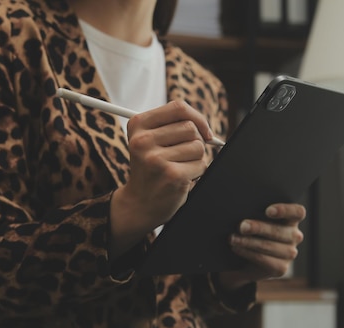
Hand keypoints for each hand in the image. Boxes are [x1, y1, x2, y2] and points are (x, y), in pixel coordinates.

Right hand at [109, 100, 214, 257]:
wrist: (139, 203)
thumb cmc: (150, 169)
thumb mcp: (150, 140)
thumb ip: (173, 125)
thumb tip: (206, 128)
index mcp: (138, 125)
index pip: (178, 108)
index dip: (197, 117)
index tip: (203, 130)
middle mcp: (143, 140)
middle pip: (191, 128)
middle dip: (194, 142)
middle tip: (181, 156)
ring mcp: (156, 158)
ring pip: (198, 147)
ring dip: (195, 159)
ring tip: (178, 167)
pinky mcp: (172, 175)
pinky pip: (201, 165)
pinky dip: (197, 172)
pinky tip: (180, 178)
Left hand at [218, 203, 305, 289]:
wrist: (246, 259)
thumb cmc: (251, 232)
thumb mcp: (255, 220)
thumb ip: (254, 213)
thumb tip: (240, 209)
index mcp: (292, 220)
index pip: (297, 212)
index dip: (284, 210)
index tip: (268, 211)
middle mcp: (294, 236)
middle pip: (278, 231)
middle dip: (258, 228)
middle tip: (242, 226)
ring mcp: (290, 253)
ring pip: (268, 246)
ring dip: (248, 242)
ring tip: (232, 238)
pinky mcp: (281, 268)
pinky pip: (263, 259)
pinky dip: (247, 253)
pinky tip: (236, 248)